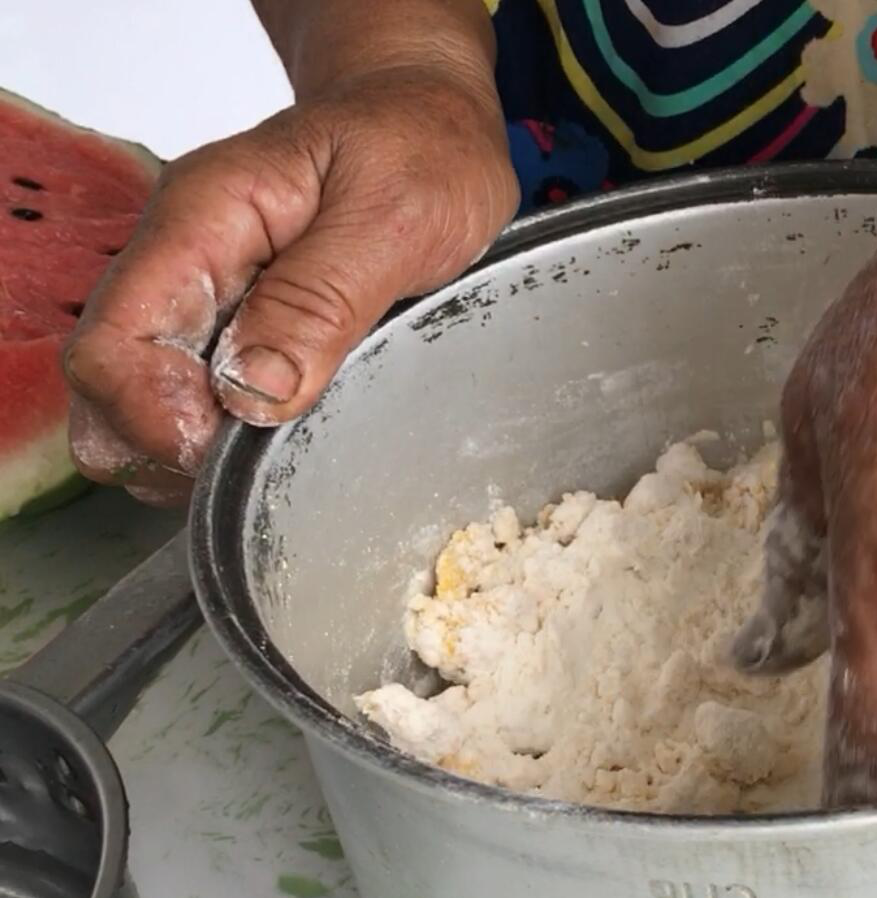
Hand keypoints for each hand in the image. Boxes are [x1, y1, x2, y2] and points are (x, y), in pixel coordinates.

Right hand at [62, 64, 516, 504]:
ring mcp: (203, 293)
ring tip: (284, 447)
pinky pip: (195, 395)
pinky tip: (288, 429)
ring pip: (142, 401)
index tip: (232, 450)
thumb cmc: (422, 148)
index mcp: (205, 222)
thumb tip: (252, 391)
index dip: (156, 418)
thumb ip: (322, 300)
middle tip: (264, 464)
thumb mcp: (395, 218)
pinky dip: (226, 430)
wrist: (429, 116)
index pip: (114, 343)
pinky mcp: (234, 321)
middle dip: (167, 445)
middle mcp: (183, 260)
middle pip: (109, 385)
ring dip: (197, 444)